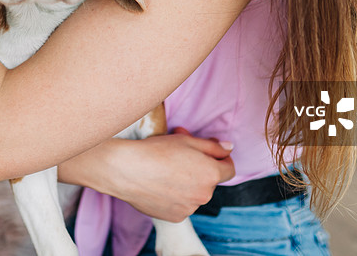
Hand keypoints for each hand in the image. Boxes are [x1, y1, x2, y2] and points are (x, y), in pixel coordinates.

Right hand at [62, 128, 234, 222]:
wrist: (126, 169)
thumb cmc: (156, 150)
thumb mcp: (187, 140)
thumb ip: (213, 146)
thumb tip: (229, 148)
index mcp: (211, 174)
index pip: (229, 168)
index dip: (220, 158)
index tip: (208, 153)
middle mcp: (204, 195)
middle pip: (210, 181)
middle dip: (200, 168)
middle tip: (180, 155)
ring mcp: (190, 208)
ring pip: (195, 193)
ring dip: (188, 183)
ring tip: (166, 170)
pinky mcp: (175, 217)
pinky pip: (182, 205)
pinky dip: (176, 196)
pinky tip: (160, 184)